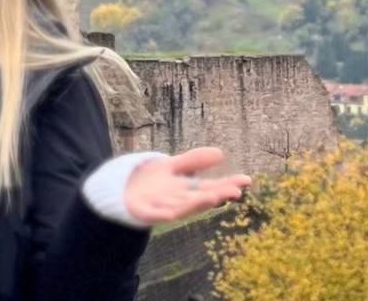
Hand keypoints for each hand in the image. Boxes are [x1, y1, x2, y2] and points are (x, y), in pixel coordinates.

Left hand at [121, 147, 251, 224]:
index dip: (228, 184)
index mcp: (186, 190)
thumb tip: (221, 153)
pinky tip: (171, 213)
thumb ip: (194, 161)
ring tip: (213, 198)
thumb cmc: (151, 182)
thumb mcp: (173, 166)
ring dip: (197, 204)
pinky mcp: (144, 212)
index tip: (246, 180)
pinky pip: (154, 214)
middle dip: (217, 195)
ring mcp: (162, 207)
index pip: (210, 187)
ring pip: (182, 207)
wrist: (121, 191)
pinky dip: (163, 213)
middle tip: (236, 192)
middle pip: (200, 198)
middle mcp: (178, 201)